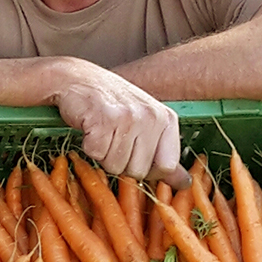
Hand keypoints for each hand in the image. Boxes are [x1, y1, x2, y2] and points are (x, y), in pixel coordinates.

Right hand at [50, 60, 189, 187]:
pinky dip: (88, 146)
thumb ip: (164, 154)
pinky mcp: (103, 120)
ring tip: (103, 130)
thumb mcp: (146, 124)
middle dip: (121, 161)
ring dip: (103, 154)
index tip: (136, 153)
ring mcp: (128, 117)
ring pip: (116, 166)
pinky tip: (91, 127)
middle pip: (139, 171)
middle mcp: (151, 116)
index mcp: (166, 118)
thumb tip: (185, 183)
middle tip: (114, 136)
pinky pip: (96, 155)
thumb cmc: (111, 102)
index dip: (148, 168)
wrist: (77, 78)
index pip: (167, 166)